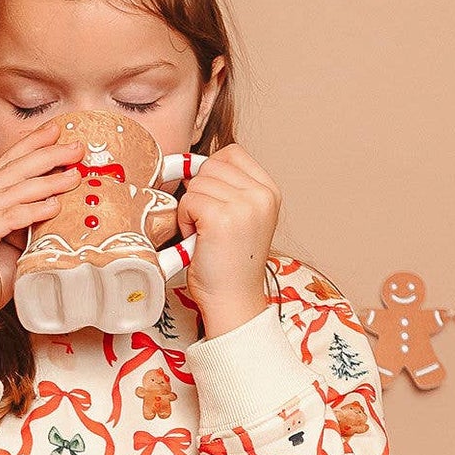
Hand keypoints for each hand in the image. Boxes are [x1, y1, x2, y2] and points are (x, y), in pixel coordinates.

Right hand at [0, 119, 84, 330]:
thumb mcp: (14, 246)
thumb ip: (28, 224)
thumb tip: (58, 205)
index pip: (7, 165)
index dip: (32, 145)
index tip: (57, 132)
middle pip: (12, 170)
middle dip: (46, 154)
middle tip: (75, 146)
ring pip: (14, 191)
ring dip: (48, 180)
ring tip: (75, 174)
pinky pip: (9, 216)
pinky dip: (34, 209)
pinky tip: (55, 205)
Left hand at [173, 143, 280, 327]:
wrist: (233, 300)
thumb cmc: (230, 264)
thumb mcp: (242, 217)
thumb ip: (229, 188)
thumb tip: (191, 165)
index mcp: (269, 191)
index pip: (231, 153)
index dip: (212, 173)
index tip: (212, 202)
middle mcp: (261, 195)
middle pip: (211, 165)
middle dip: (200, 192)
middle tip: (207, 224)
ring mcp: (244, 205)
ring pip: (197, 182)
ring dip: (191, 208)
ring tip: (204, 234)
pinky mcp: (222, 217)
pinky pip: (188, 200)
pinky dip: (184, 220)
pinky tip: (197, 240)